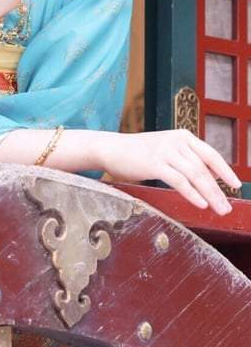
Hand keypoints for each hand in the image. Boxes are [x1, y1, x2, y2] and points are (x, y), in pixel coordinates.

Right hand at [96, 129, 240, 214]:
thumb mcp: (165, 150)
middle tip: (228, 208)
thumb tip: (209, 178)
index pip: (210, 154)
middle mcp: (176, 140)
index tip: (236, 185)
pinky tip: (201, 204)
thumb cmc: (137, 153)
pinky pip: (179, 180)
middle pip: (204, 168)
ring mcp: (165, 150)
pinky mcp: (154, 162)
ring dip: (210, 195)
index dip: (225, 170)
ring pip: (195, 175)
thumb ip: (185, 159)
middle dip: (219, 190)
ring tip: (219, 210)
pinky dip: (192, 194)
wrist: (110, 148)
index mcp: (182, 136)